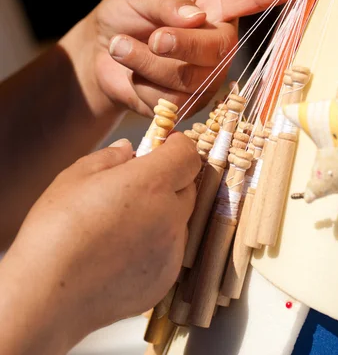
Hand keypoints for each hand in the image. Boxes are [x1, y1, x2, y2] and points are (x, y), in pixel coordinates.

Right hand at [0, 132, 199, 353]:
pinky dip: (154, 245)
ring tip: (123, 223)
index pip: (188, 155)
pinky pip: (169, 252)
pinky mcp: (164, 280)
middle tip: (136, 184)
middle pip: (187, 187)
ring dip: (162, 213)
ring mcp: (171, 252)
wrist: (48, 295)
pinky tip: (121, 251)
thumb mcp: (76, 177)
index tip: (165, 145)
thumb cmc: (56, 230)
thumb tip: (128, 149)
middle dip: (169, 179)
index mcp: (151, 184)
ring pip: (178, 220)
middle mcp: (170, 217)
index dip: (178, 146)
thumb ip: (109, 157)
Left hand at [61, 0, 295, 118]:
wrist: (101, 50)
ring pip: (189, 78)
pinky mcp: (187, 104)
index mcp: (214, 5)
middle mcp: (218, 41)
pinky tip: (132, 73)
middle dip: (181, 45)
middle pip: (217, 49)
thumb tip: (197, 19)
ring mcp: (206, 76)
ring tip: (122, 46)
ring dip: (147, 62)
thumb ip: (167, 2)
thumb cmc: (128, 14)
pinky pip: (169, 101)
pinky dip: (141, 85)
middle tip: (154, 38)